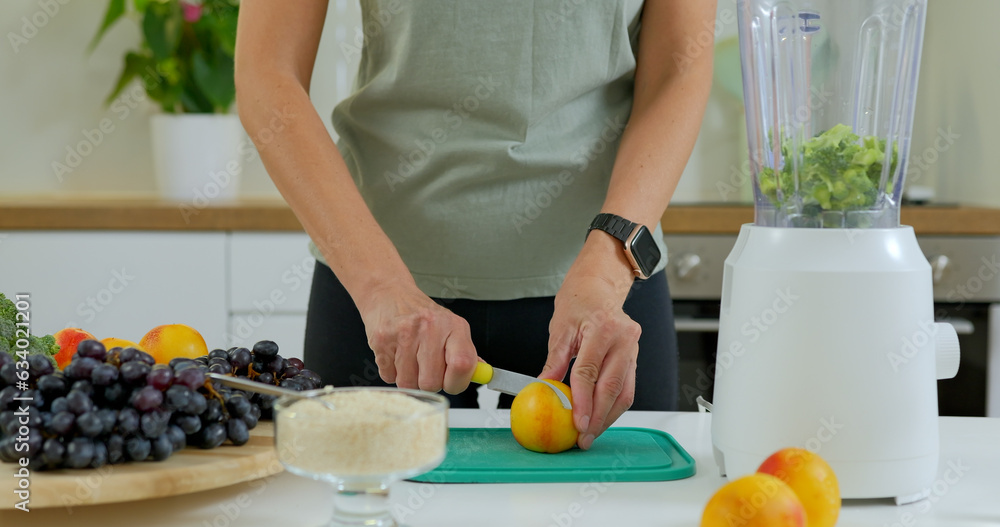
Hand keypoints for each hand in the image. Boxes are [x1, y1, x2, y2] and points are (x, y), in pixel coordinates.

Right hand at [357, 283, 477, 393]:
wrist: (389, 293)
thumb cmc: (423, 316)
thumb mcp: (451, 328)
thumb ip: (465, 353)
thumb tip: (483, 374)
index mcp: (454, 326)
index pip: (463, 365)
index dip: (457, 383)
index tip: (451, 382)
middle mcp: (431, 327)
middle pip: (431, 383)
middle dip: (428, 382)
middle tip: (425, 367)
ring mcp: (404, 333)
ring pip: (408, 384)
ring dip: (409, 378)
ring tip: (409, 358)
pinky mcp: (382, 340)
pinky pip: (389, 377)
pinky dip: (392, 372)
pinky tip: (396, 355)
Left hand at [540, 233, 640, 449]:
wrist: (599, 288)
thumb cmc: (578, 304)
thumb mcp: (560, 329)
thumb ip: (554, 361)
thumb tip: (543, 389)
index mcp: (604, 328)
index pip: (590, 371)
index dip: (582, 400)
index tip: (576, 422)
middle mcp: (625, 339)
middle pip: (612, 386)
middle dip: (597, 417)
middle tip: (583, 437)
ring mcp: (634, 349)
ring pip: (625, 392)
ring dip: (608, 417)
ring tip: (591, 434)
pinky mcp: (636, 358)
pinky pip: (628, 388)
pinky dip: (614, 406)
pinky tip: (600, 418)